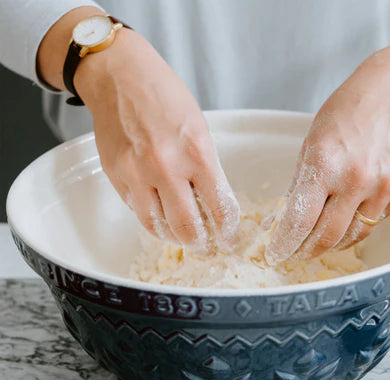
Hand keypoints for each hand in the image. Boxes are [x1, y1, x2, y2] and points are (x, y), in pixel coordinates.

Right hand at [73, 29, 238, 253]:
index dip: (227, 231)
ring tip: (181, 237)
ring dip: (172, 237)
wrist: (119, 76)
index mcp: (196, 153)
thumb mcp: (199, 130)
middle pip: (186, 226)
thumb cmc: (164, 97)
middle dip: (200, 244)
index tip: (228, 239)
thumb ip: (205, 168)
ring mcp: (136, 173)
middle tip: (205, 247)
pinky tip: (159, 214)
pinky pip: (136, 209)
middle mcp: (165, 167)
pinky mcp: (115, 175)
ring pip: (156, 226)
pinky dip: (150, 217)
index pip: (219, 207)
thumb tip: (211, 204)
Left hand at [265, 26, 389, 264]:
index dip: (284, 244)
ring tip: (317, 240)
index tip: (275, 255)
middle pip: (327, 237)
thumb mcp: (310, 145)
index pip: (299, 221)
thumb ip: (299, 187)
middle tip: (294, 253)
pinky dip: (356, 225)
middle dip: (305, 251)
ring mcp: (384, 187)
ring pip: (353, 236)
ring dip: (331, 243)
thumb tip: (281, 223)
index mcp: (325, 164)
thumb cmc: (345, 114)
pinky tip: (347, 214)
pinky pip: (374, 222)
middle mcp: (357, 179)